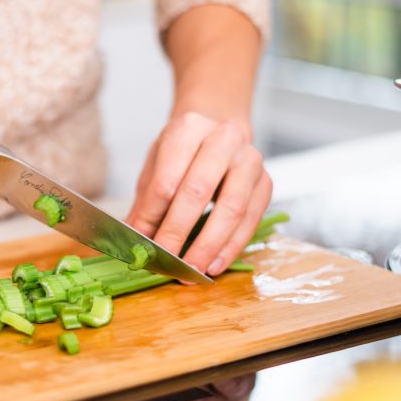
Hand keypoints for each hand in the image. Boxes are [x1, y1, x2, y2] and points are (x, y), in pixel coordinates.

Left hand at [126, 111, 271, 275]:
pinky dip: (232, 247)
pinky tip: (214, 264)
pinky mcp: (265, 183)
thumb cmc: (184, 153)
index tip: (142, 244)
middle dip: (179, 231)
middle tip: (166, 261)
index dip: (153, 216)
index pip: (167, 179)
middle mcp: (223, 138)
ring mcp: (249, 160)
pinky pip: (251, 220)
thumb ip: (146, 203)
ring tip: (192, 270)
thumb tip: (135, 241)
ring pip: (232, 208)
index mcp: (188, 129)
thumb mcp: (156, 167)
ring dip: (210, 245)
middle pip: (199, 190)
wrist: (219, 132)